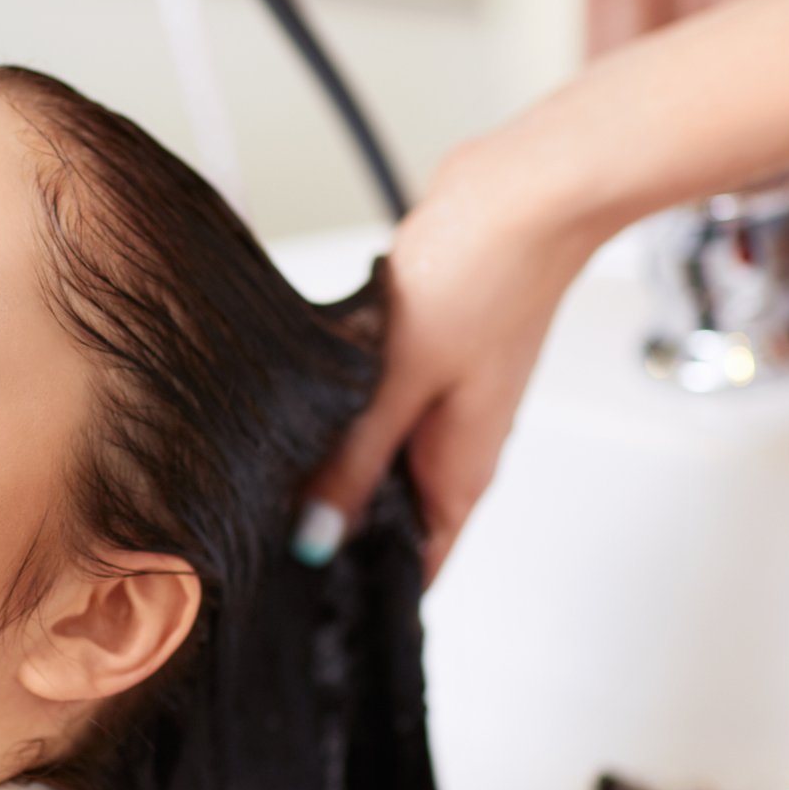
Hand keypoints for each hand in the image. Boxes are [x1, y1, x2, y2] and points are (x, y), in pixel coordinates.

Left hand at [293, 130, 612, 586]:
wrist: (528, 193)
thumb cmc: (482, 276)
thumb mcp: (397, 381)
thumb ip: (354, 460)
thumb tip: (317, 536)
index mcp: (462, 471)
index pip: (419, 564)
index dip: (364, 586)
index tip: (301, 596)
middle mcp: (462, 448)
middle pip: (397, 517)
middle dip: (337, 529)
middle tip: (260, 534)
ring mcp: (451, 404)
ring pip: (388, 461)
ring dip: (339, 467)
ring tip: (268, 473)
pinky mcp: (436, 360)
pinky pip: (387, 410)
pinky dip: (350, 418)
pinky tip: (305, 407)